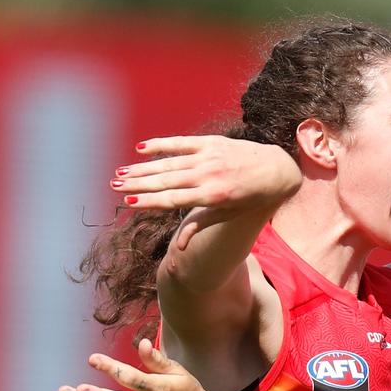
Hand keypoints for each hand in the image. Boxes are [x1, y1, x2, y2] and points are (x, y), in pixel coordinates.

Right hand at [112, 135, 302, 249]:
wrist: (277, 170)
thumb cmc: (251, 199)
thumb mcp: (229, 216)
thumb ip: (200, 226)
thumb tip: (180, 248)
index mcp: (213, 197)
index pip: (174, 200)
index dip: (149, 201)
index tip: (127, 202)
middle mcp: (209, 175)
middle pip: (165, 180)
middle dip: (138, 184)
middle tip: (113, 185)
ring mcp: (210, 157)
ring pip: (169, 163)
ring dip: (143, 168)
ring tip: (121, 173)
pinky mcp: (212, 142)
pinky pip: (181, 142)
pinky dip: (161, 145)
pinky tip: (141, 149)